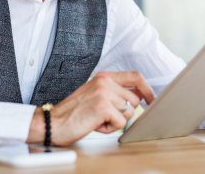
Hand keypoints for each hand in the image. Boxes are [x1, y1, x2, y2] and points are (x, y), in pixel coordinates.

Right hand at [26, 71, 154, 145]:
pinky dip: (109, 129)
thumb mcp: (94, 93)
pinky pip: (120, 123)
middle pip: (135, 99)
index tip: (151, 99)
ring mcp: (104, 93)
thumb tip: (138, 98)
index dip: (147, 89)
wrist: (52, 122)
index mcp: (104, 76)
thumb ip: (114, 92)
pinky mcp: (103, 106)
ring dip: (115, 121)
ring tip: (97, 119)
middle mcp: (105, 81)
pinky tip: (95, 125)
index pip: (136, 77)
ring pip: (128, 113)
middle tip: (105, 116)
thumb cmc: (73, 112)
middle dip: (124, 112)